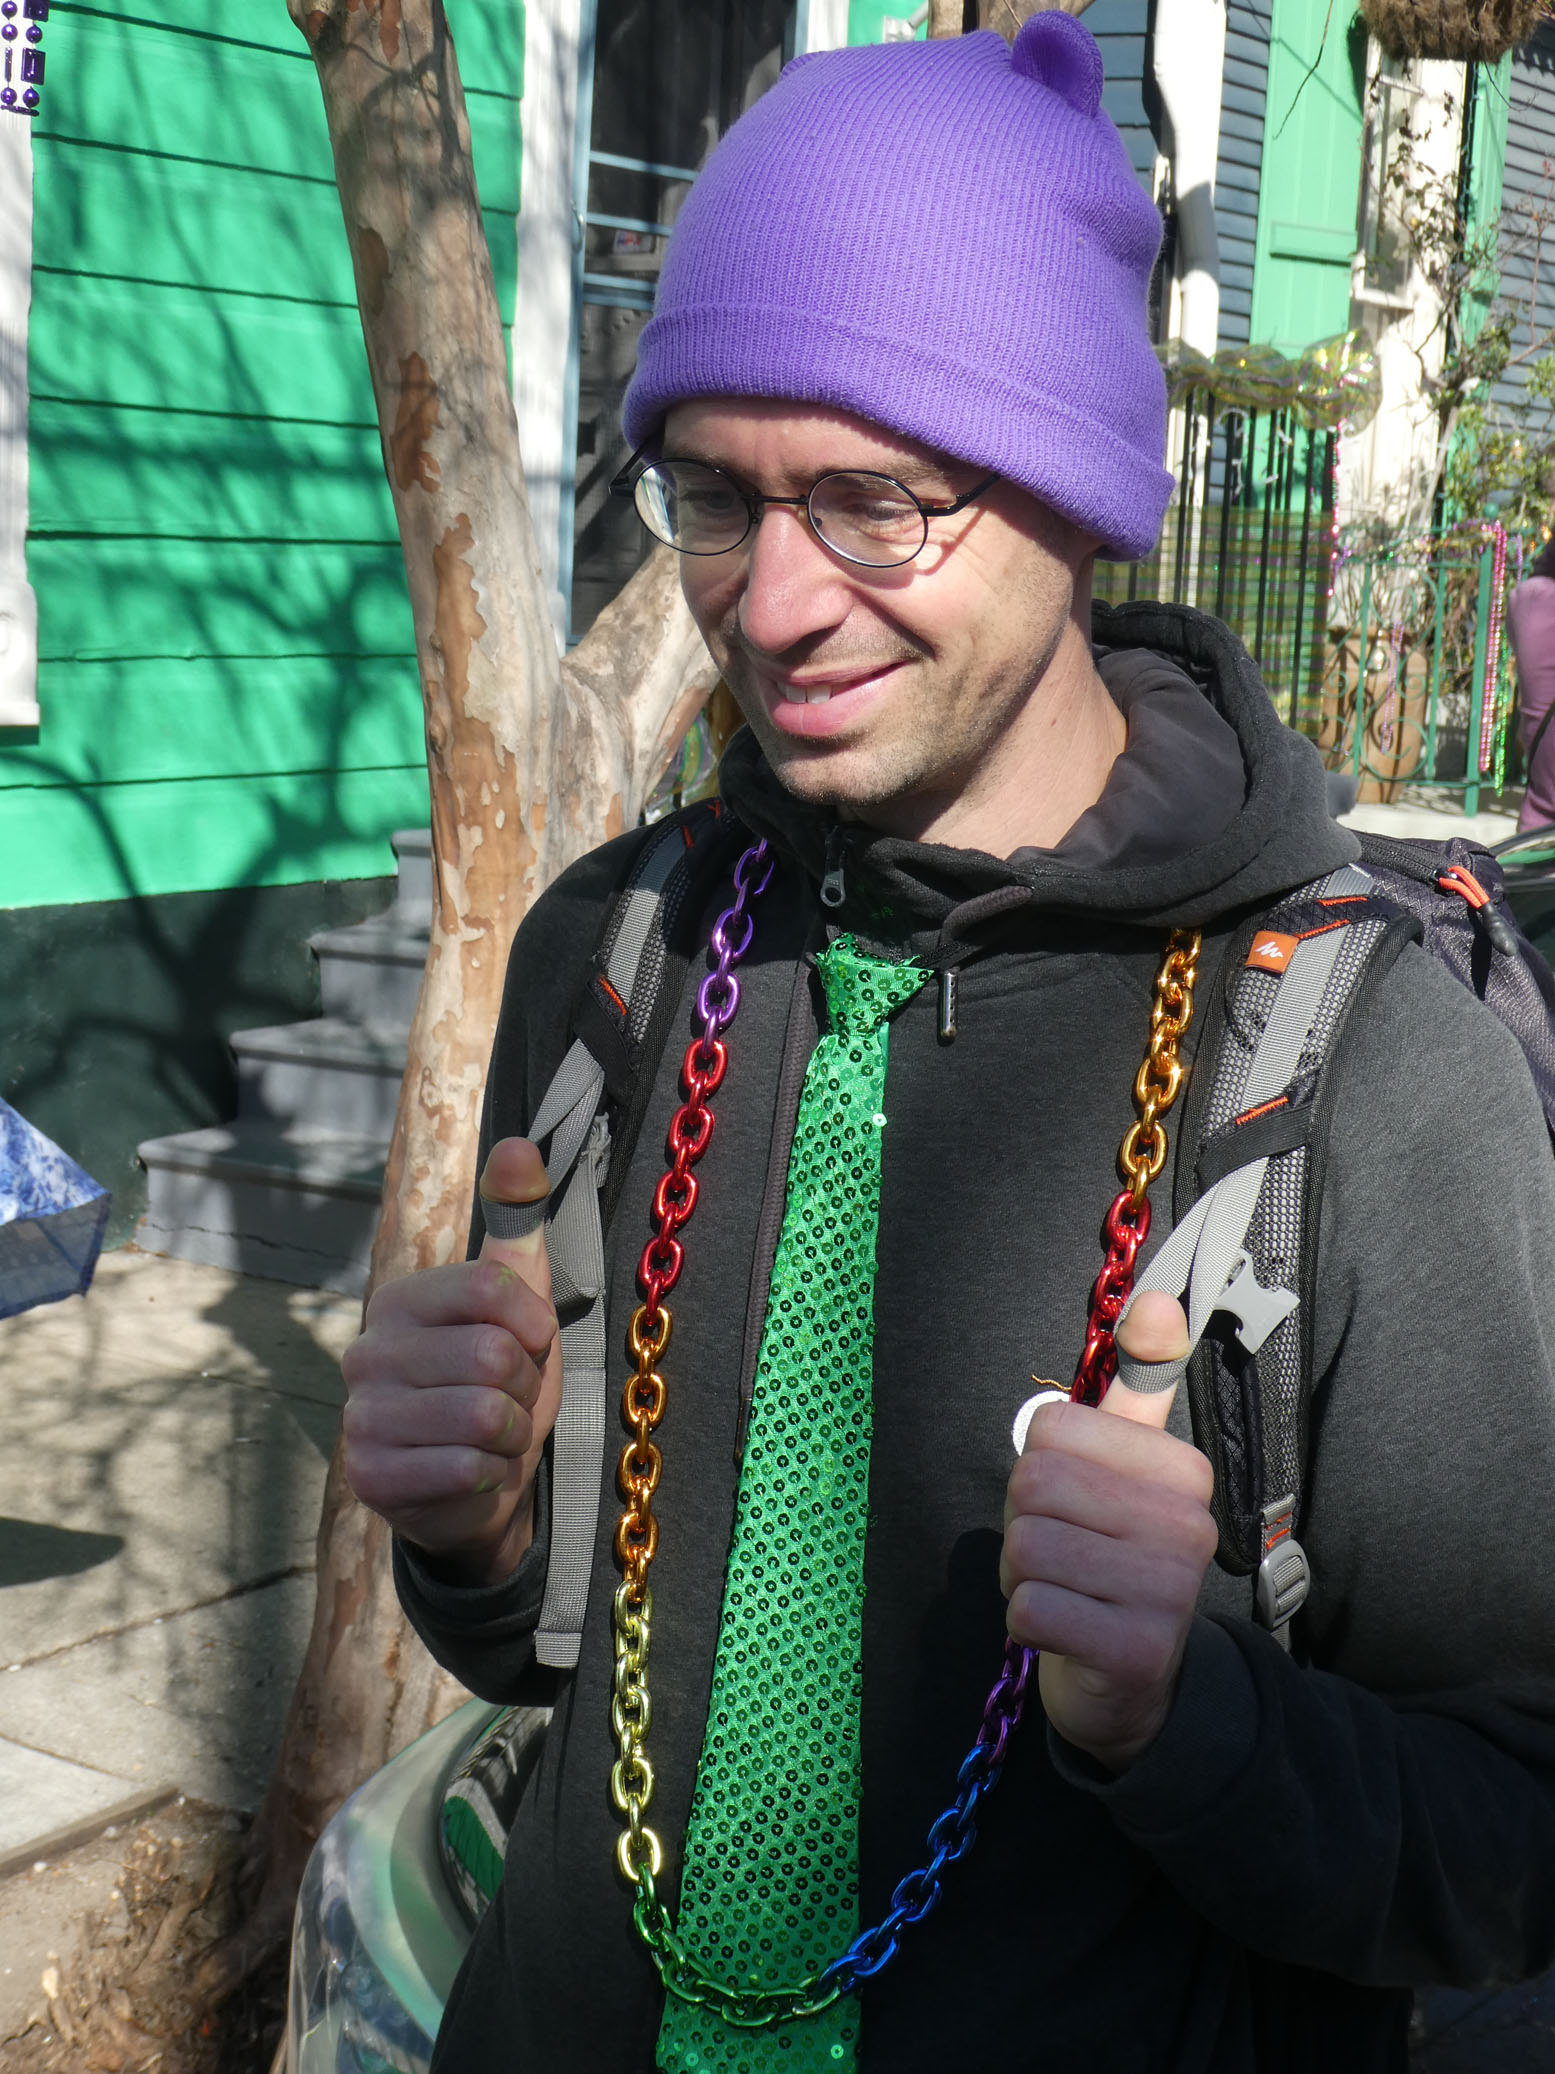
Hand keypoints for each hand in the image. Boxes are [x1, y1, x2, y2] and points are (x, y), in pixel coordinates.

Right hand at [340, 1138, 562, 1585]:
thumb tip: (518, 1143)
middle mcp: (368, 1352)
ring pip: (482, 1414)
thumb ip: (517, 1222)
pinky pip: (464, 1467)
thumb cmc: (500, 1386)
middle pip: (492, 1356)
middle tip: (510, 1401)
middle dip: (525, 1388)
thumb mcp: (520, 1302)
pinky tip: (477, 1473)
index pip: (491, 1286)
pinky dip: (492, 1475)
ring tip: (494, 1437)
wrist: (478, 1484)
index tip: (532, 1343)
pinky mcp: (370, 1477)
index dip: (533, 1323)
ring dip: (511, 1434)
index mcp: (401, 1299)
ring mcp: (361, 1416)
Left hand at [1000, 1292, 1217, 1771]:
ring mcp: (1167, 1593)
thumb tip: (1156, 1298)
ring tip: (1060, 1590)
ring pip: (1027, 1546)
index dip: (1037, 1467)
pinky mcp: (1135, 1653)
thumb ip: (1138, 1383)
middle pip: (1034, 1483)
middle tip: (1056, 1553)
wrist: (1136, 1683)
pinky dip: (1025, 1621)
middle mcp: (1186, 1526)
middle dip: (1022, 1522)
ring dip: (1021, 1575)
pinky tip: (1061, 1631)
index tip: (1071, 1503)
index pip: (1052, 1429)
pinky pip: (1031, 1610)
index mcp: (1182, 1471)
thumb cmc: (1112, 1556)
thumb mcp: (1126, 1465)